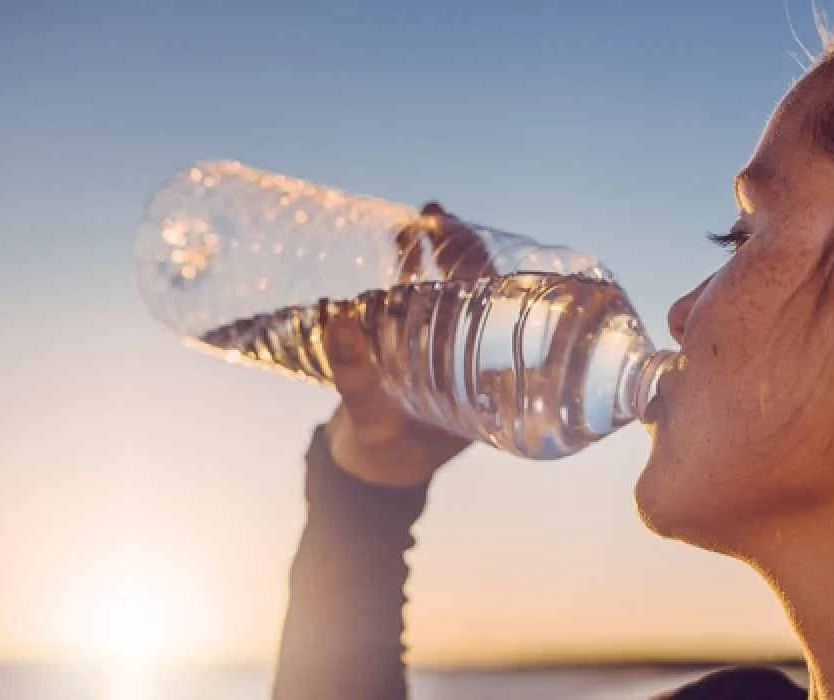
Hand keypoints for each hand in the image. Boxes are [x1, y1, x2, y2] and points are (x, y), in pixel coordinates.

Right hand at [323, 202, 489, 486]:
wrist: (371, 472)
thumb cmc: (386, 457)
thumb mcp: (372, 420)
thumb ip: (355, 378)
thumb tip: (336, 319)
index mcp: (480, 372)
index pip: (497, 309)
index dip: (489, 271)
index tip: (474, 239)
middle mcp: (465, 353)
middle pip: (473, 289)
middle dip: (459, 250)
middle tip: (436, 215)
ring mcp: (437, 344)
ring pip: (442, 287)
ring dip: (432, 252)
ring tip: (418, 218)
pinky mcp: (409, 342)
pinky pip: (413, 298)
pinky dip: (407, 269)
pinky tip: (399, 238)